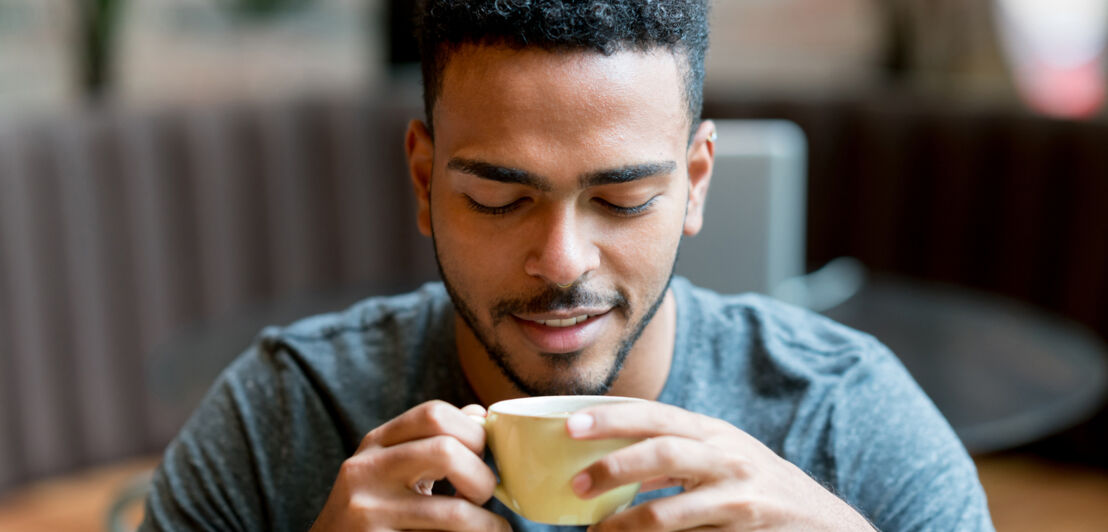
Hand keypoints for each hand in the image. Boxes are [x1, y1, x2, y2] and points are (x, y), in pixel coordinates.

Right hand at [309, 400, 509, 531]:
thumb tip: (479, 415)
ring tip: (494, 529)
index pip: (434, 414)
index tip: (483, 456)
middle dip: (481, 476)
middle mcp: (366, 471)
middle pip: (446, 452)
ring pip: (453, 511)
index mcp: (376, 443)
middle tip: (485, 496)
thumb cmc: (370, 507)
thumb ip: (430, 440)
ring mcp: (369, 513)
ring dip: (485, 523)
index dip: (474, 432)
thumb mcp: (390, 465)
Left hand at [567, 402, 873, 530]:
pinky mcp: (742, 526)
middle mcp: (724, 455)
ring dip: (625, 522)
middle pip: (661, 450)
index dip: (611, 417)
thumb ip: (676, 449)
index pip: (654, 414)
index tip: (570, 425)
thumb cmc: (756, 483)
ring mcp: (735, 494)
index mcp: (710, 431)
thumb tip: (608, 453)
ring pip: (668, 509)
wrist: (821, 520)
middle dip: (614, 464)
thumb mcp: (720, 454)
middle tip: (576, 481)